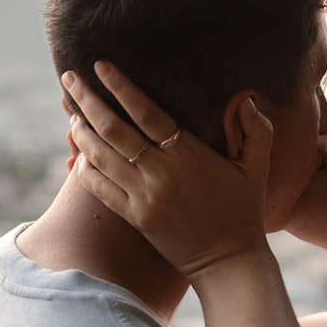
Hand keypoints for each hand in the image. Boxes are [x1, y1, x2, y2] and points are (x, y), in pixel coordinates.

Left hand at [62, 63, 273, 279]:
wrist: (228, 261)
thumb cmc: (244, 209)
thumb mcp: (257, 167)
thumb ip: (257, 129)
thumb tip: (245, 98)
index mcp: (188, 154)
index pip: (146, 112)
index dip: (121, 87)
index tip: (101, 65)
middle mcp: (161, 173)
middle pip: (113, 129)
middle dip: (87, 100)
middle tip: (69, 78)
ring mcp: (144, 196)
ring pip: (100, 156)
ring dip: (81, 131)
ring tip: (71, 112)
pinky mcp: (135, 217)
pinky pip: (99, 188)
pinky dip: (84, 167)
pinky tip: (77, 153)